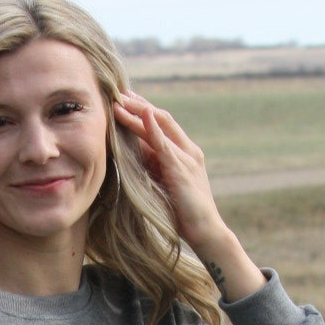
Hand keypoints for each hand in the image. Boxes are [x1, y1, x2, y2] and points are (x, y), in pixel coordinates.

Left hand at [112, 90, 266, 301]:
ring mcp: (187, 158)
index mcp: (185, 154)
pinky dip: (153, 127)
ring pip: (160, 127)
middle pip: (161, 118)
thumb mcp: (165, 186)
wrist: (206, 232)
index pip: (162, 125)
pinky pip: (164, 143)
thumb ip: (154, 169)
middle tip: (118, 92)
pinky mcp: (182, 169)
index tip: (125, 100)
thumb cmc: (184, 215)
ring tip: (120, 101)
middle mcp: (188, 151)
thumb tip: (133, 156)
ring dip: (139, 112)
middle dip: (139, 104)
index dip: (143, 111)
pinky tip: (141, 113)